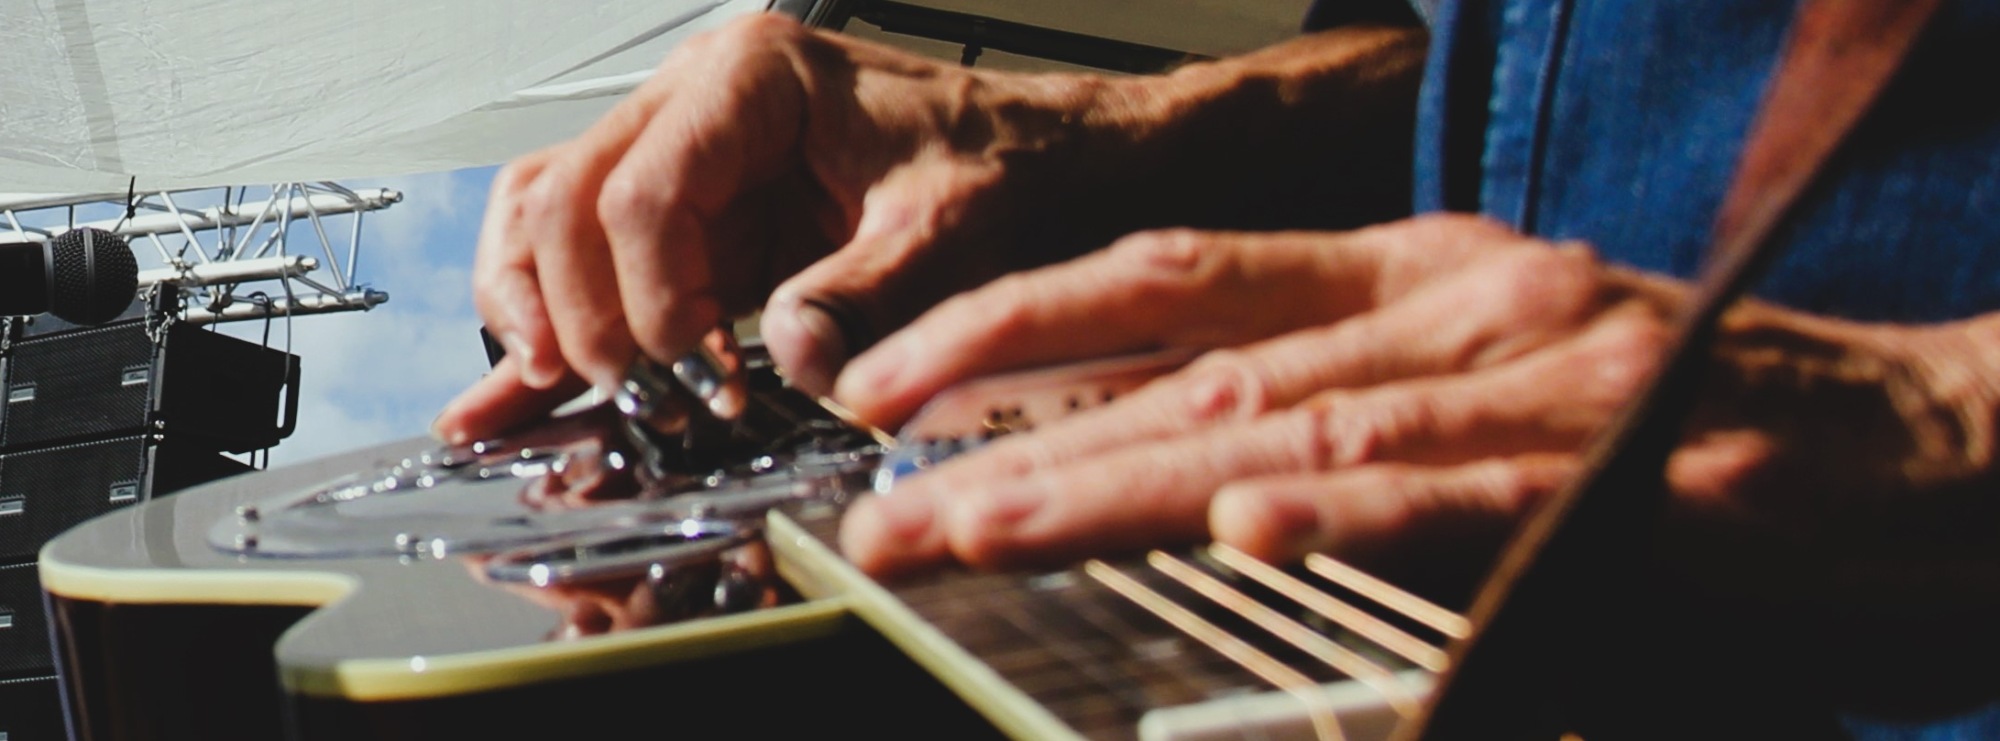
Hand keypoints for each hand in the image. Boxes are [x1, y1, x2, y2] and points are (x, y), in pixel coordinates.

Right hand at [431, 15, 1426, 442]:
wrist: (1066, 163)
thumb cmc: (1021, 170)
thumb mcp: (960, 236)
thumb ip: (873, 296)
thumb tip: (798, 358)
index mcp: (756, 76)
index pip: (644, 193)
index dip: (652, 304)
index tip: (693, 383)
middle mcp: (700, 100)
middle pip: (570, 200)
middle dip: (581, 314)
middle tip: (626, 402)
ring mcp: (686, 152)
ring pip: (550, 213)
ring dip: (536, 306)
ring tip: (546, 394)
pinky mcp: (695, 215)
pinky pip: (585, 251)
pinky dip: (548, 311)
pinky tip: (521, 386)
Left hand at [835, 215, 1999, 612]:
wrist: (1924, 434)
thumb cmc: (1691, 412)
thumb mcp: (1492, 371)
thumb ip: (1348, 407)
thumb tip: (1190, 473)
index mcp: (1410, 272)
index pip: (1173, 280)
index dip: (1019, 326)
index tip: (892, 388)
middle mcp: (1455, 303)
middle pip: (1195, 369)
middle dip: (1018, 445)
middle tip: (880, 510)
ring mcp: (1541, 378)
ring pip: (1291, 427)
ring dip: (1124, 485)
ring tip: (980, 531)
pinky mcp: (1632, 468)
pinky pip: (1471, 490)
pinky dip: (1357, 508)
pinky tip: (1253, 529)